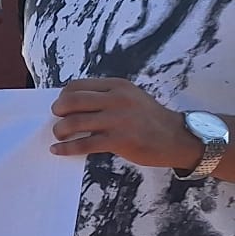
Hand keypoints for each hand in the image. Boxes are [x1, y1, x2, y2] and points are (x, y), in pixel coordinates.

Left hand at [50, 79, 204, 167]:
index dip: (63, 96)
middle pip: (71, 101)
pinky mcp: (119, 140)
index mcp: (117, 86)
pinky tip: (58, 150)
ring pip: (74, 122)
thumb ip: (104, 98)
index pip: (77, 86)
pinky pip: (83, 144)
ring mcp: (118, 120)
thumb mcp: (129, 98)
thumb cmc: (149, 119)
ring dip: (60, 130)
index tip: (60, 105)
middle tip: (57, 119)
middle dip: (58, 111)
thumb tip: (70, 106)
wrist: (178, 138)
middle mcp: (116, 99)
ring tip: (58, 135)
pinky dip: (66, 148)